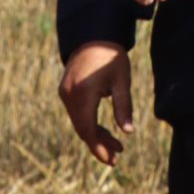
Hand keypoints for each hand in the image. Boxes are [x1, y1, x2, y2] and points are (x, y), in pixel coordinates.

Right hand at [59, 42, 133, 165]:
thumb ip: (124, 106)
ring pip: (79, 123)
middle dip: (98, 145)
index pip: (88, 129)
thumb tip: (128, 132)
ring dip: (95, 136)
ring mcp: (65, 93)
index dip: (99, 147)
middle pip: (82, 129)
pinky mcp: (66, 91)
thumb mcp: (121, 80)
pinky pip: (77, 114)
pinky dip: (90, 124)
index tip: (112, 159)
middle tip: (116, 158)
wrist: (92, 34)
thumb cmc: (110, 55)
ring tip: (116, 147)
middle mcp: (69, 95)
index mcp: (83, 93)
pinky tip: (105, 131)